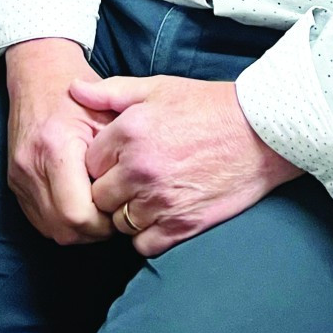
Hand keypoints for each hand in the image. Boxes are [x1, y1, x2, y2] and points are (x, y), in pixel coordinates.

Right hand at [5, 37, 114, 244]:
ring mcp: (18, 175)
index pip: (78, 214)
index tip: (120, 206)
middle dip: (94, 231)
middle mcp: (31, 165)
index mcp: (55, 147)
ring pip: (50, 229)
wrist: (37, 73)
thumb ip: (120, 155)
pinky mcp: (14, 180)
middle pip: (64, 229)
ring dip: (78, 230)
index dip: (104, 222)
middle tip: (114, 213)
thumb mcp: (107, 112)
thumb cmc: (76, 91)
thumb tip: (134, 196)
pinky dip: (61, 221)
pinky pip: (39, 219)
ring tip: (99, 209)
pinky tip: (79, 205)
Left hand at [72, 75, 300, 256]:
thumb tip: (73, 90)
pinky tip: (161, 215)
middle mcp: (139, 170)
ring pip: (119, 222)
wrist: (260, 133)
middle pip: (99, 196)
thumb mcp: (156, 88)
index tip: (116, 159)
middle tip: (129, 181)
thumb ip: (110, 92)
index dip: (101, 162)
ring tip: (148, 196)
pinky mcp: (182, 225)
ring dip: (128, 213)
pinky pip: (143, 244)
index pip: (88, 162)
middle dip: (110, 190)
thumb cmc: (207, 106)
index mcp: (129, 133)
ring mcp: (160, 200)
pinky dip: (147, 235)